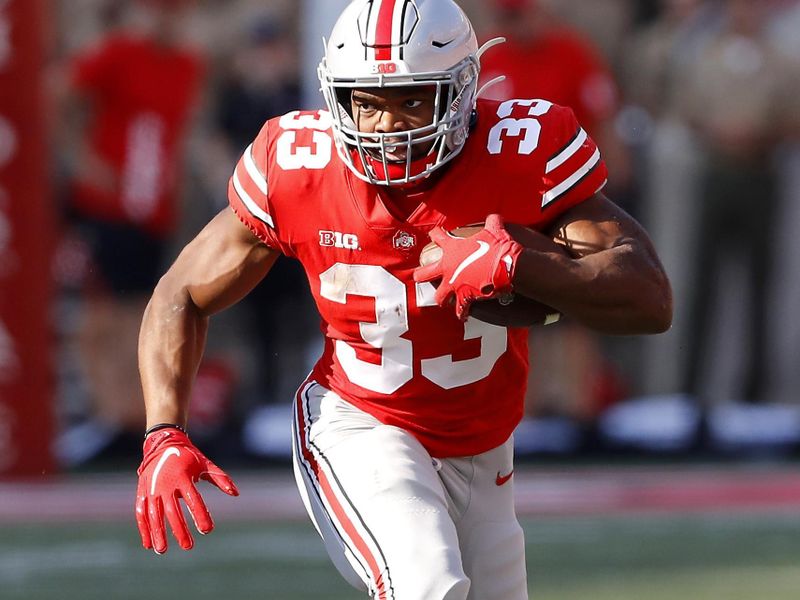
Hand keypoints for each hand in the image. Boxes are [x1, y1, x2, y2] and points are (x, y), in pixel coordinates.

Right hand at [135, 427, 238, 553]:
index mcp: (183, 477)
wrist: (163, 444)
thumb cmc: (189, 457)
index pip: (194, 499)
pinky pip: (141, 512)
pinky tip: (148, 544)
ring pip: (154, 515)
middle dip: (180, 530)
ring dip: (158, 533)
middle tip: (188, 546)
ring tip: (163, 550)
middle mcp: (166, 484)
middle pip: (172, 511)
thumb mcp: (205, 464)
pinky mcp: (142, 492)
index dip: (200, 515)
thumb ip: (220, 479)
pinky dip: (143, 528)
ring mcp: (152, 488)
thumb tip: (235, 493)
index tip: (208, 530)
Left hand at [413, 214, 522, 319]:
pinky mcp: (465, 297)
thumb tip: (495, 217)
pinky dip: (461, 313)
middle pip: (426, 273)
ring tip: (441, 301)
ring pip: (440, 296)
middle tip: (418, 276)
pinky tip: (462, 316)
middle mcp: (448, 268)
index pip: (438, 238)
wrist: (505, 265)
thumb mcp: (494, 229)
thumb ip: (492, 222)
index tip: (434, 234)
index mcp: (452, 249)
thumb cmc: (497, 247)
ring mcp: (454, 284)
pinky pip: (460, 309)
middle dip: (421, 274)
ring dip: (440, 298)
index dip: (436, 234)